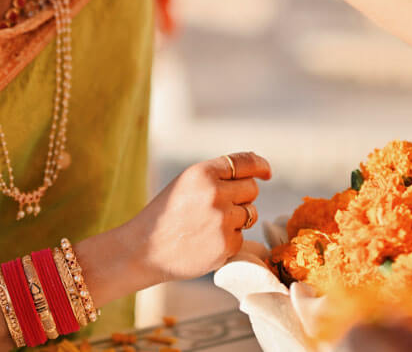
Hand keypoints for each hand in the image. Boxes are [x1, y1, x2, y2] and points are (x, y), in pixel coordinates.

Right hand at [122, 152, 271, 286]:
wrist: (144, 249)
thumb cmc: (166, 214)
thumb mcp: (186, 183)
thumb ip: (217, 175)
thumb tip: (256, 173)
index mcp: (203, 172)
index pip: (245, 162)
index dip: (260, 166)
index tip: (266, 172)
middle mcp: (215, 193)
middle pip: (252, 189)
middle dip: (242, 196)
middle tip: (220, 207)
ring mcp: (222, 220)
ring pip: (251, 213)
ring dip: (238, 218)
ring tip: (209, 225)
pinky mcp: (226, 245)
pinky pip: (242, 237)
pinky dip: (230, 240)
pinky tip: (206, 242)